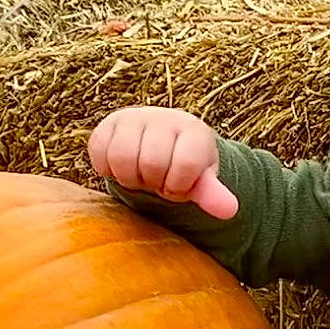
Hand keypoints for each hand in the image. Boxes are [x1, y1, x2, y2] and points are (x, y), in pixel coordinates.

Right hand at [87, 106, 237, 219]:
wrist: (159, 144)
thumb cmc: (183, 166)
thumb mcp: (200, 180)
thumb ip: (212, 194)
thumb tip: (230, 211)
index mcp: (192, 130)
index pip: (184, 164)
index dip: (179, 185)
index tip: (179, 183)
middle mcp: (162, 117)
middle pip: (151, 162)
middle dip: (154, 182)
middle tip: (158, 180)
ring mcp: (132, 118)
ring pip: (122, 157)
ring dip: (130, 178)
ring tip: (141, 174)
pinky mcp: (106, 125)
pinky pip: (100, 153)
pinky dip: (109, 170)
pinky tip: (122, 167)